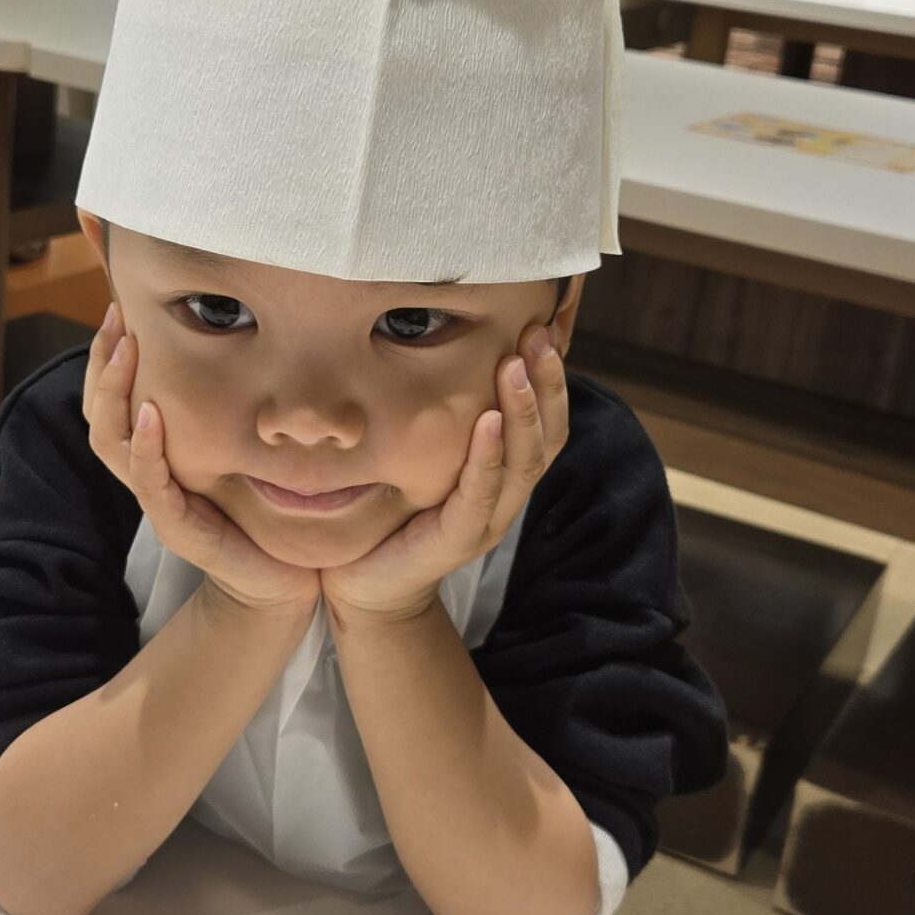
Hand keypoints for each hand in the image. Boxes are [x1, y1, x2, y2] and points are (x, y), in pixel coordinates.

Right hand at [82, 305, 318, 619]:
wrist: (282, 581)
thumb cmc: (264, 513)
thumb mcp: (243, 448)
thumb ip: (229, 409)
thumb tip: (246, 343)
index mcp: (156, 455)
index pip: (112, 399)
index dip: (107, 355)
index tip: (119, 308)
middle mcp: (147, 475)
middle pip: (98, 414)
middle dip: (102, 362)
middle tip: (116, 317)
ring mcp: (157, 501)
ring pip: (110, 442)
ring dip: (115, 391)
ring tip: (126, 350)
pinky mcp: (177, 526)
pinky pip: (149, 481)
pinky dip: (146, 445)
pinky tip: (151, 412)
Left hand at [321, 324, 568, 626]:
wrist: (363, 587)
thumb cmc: (392, 515)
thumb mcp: (425, 458)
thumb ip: (444, 420)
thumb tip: (436, 344)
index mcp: (504, 478)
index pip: (546, 424)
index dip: (552, 379)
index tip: (545, 327)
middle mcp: (505, 499)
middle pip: (548, 438)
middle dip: (547, 384)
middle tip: (539, 335)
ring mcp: (485, 522)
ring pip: (523, 464)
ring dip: (523, 411)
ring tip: (516, 365)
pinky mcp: (455, 541)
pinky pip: (479, 495)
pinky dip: (488, 457)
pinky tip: (489, 421)